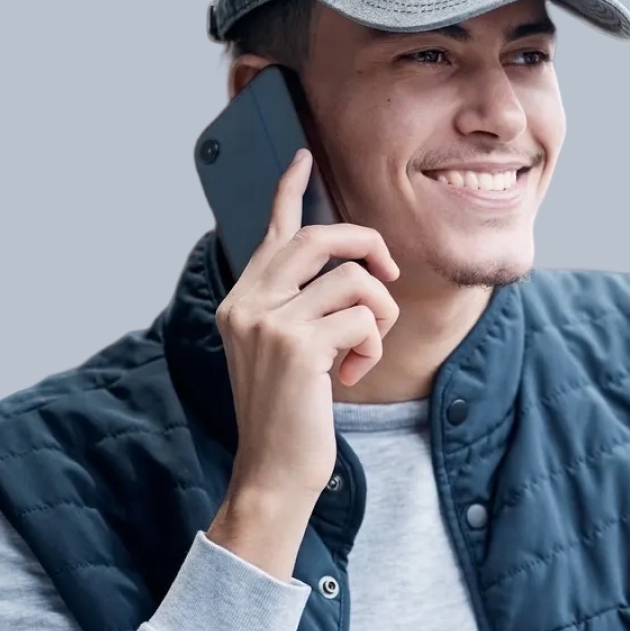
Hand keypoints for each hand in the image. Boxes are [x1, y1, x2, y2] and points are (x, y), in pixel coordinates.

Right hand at [213, 148, 400, 504]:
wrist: (273, 473)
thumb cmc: (287, 417)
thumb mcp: (284, 352)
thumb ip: (299, 307)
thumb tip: (349, 271)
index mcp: (240, 301)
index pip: (270, 233)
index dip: (289, 191)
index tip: (303, 156)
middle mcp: (246, 304)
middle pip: (319, 238)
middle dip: (367, 247)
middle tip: (389, 275)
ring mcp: (269, 322)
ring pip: (355, 282)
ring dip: (379, 316)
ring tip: (363, 351)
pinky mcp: (298, 346)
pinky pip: (364, 319)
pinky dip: (372, 348)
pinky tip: (352, 376)